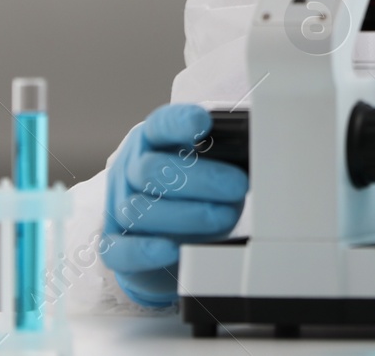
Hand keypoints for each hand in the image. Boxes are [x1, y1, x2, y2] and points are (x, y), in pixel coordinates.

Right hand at [100, 103, 246, 307]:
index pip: (160, 125)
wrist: (172, 236)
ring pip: (139, 209)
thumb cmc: (196, 192)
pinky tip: (170, 250)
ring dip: (186, 215)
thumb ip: (227, 155)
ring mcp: (120, 207)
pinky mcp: (116, 246)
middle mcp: (131, 170)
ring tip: (224, 217)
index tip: (202, 123)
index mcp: (155, 140)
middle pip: (151, 170)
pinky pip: (120, 250)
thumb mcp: (214, 165)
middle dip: (200, 179)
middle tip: (237, 186)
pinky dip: (144, 251)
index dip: (179, 123)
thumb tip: (259, 155)